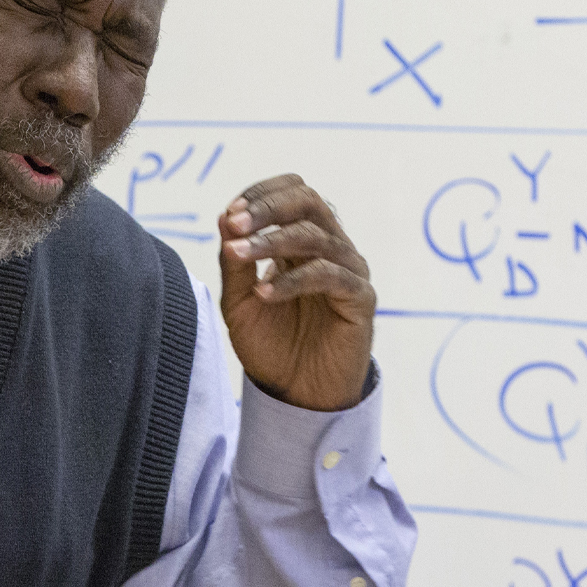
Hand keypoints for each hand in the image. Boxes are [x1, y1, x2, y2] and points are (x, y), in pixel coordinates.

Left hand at [217, 174, 375, 411]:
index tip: (229, 212)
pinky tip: (265, 293)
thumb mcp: (239, 302)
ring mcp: (349, 270)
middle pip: (309, 202)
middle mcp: (331, 246)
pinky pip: (330, 275)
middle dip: (268, 207)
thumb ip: (235, 262)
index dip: (262, 194)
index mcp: (303, 239)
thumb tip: (225, 217)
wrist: (296, 394)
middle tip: (235, 222)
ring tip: (240, 253)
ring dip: (272, 241)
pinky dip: (293, 280)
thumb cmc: (270, 345)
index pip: (293, 192)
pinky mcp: (360, 298)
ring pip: (316, 237)